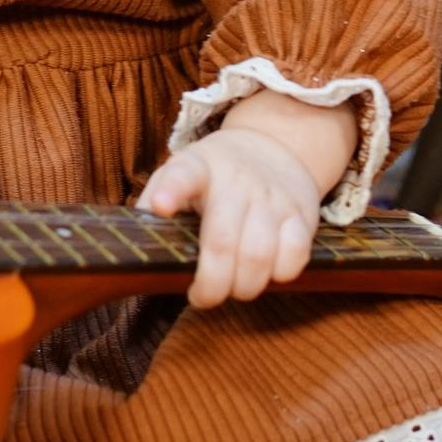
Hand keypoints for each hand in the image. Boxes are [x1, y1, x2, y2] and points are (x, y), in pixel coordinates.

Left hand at [137, 126, 324, 308]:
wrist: (274, 145)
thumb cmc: (215, 174)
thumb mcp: (181, 171)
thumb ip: (157, 197)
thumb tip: (140, 235)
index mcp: (198, 168)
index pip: (182, 174)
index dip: (171, 191)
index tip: (161, 207)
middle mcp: (236, 181)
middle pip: (221, 242)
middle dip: (211, 285)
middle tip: (203, 296)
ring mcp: (271, 197)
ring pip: (259, 257)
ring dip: (244, 287)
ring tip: (235, 288)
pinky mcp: (301, 214)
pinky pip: (294, 256)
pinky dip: (279, 276)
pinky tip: (267, 274)